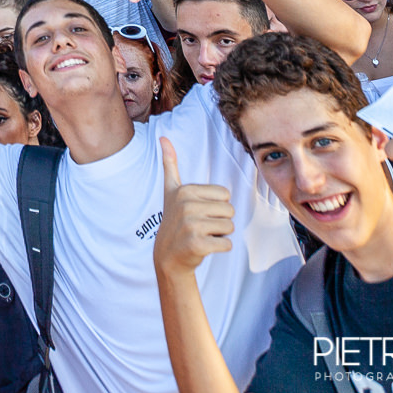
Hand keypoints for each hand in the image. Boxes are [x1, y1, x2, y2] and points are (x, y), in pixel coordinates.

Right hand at [152, 138, 233, 275]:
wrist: (167, 255)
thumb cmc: (174, 220)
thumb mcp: (170, 191)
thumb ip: (170, 164)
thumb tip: (163, 137)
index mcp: (185, 191)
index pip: (225, 195)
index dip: (216, 206)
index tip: (199, 212)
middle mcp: (187, 206)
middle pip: (229, 210)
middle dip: (220, 221)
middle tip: (201, 226)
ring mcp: (191, 226)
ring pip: (229, 227)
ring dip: (220, 234)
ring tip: (202, 235)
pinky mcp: (198, 245)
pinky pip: (227, 244)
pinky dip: (220, 248)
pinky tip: (204, 247)